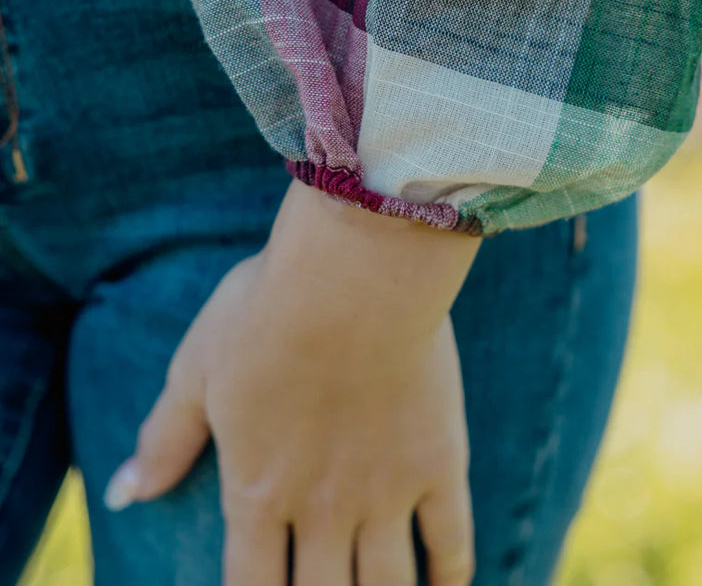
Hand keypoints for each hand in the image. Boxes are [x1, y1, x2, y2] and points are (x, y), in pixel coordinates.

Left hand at [103, 178, 480, 585]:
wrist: (355, 276)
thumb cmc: (268, 311)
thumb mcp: (199, 368)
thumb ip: (167, 437)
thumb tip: (120, 493)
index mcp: (257, 491)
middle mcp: (320, 509)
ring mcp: (385, 491)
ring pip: (385, 585)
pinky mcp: (438, 461)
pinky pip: (451, 538)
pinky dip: (452, 576)